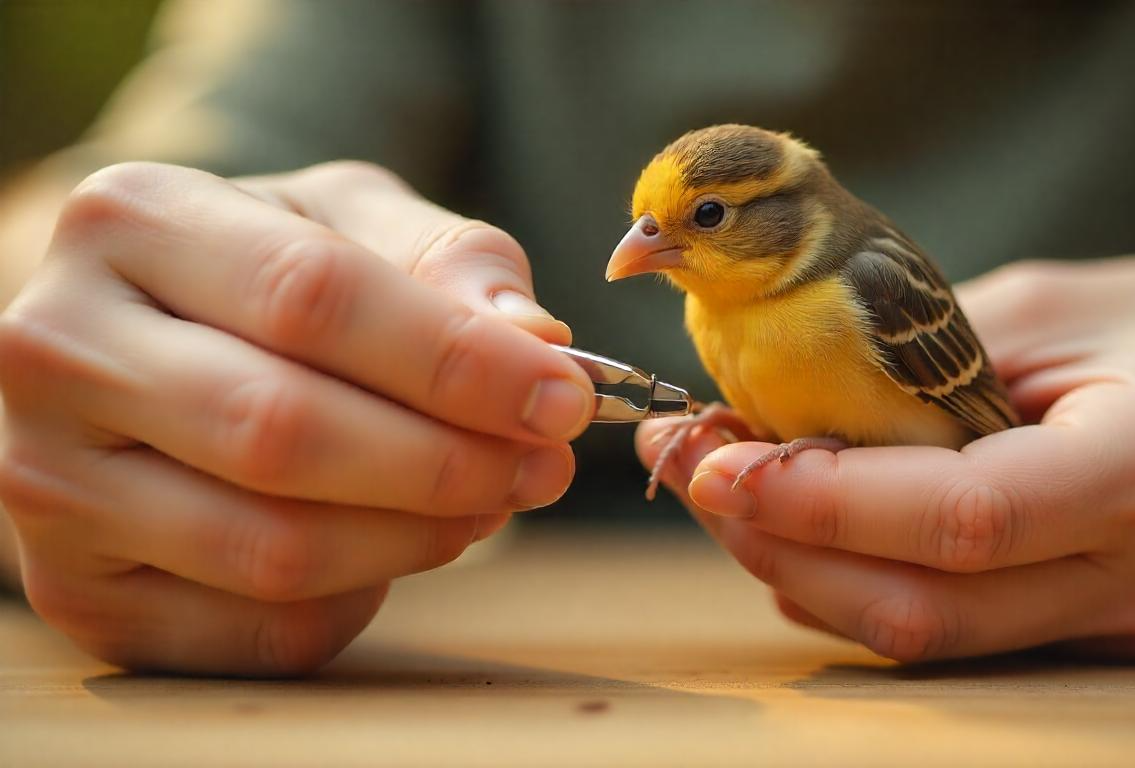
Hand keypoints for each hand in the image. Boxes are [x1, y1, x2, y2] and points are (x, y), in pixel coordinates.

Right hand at [0, 161, 594, 674]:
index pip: (313, 297)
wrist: (139, 338)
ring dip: (418, 536)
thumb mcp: (354, 223)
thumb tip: (537, 343)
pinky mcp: (77, 588)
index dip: (456, 361)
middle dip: (447, 461)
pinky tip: (397, 543)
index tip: (563, 396)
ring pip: (270, 547)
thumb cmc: (265, 271)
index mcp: (130, 220)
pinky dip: (360, 598)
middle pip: (283, 430)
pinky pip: (256, 628)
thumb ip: (451, 263)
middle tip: (545, 464)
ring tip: (490, 500)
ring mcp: (49, 480)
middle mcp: (59, 347)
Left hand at [639, 256, 1134, 661]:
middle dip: (782, 545)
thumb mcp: (1055, 303)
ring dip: (798, 568)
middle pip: (924, 607)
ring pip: (924, 635)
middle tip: (692, 471)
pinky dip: (851, 582)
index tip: (721, 461)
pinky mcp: (1087, 637)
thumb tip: (780, 418)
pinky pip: (947, 628)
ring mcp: (1116, 622)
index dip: (827, 500)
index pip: (964, 516)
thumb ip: (926, 365)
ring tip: (719, 486)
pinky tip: (795, 522)